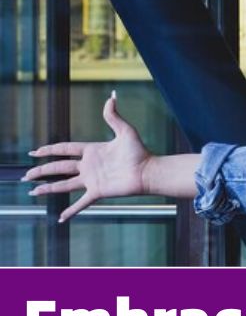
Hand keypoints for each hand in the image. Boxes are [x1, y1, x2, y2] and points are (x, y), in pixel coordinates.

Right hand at [23, 91, 152, 221]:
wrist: (148, 171)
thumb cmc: (140, 152)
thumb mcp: (126, 131)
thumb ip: (114, 116)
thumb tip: (112, 97)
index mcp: (91, 151)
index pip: (65, 149)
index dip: (50, 150)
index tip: (35, 152)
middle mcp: (88, 166)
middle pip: (59, 167)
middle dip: (42, 170)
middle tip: (27, 175)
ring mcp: (92, 180)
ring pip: (64, 184)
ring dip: (48, 188)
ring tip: (33, 191)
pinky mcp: (98, 192)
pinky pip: (81, 202)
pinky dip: (71, 210)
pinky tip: (60, 218)